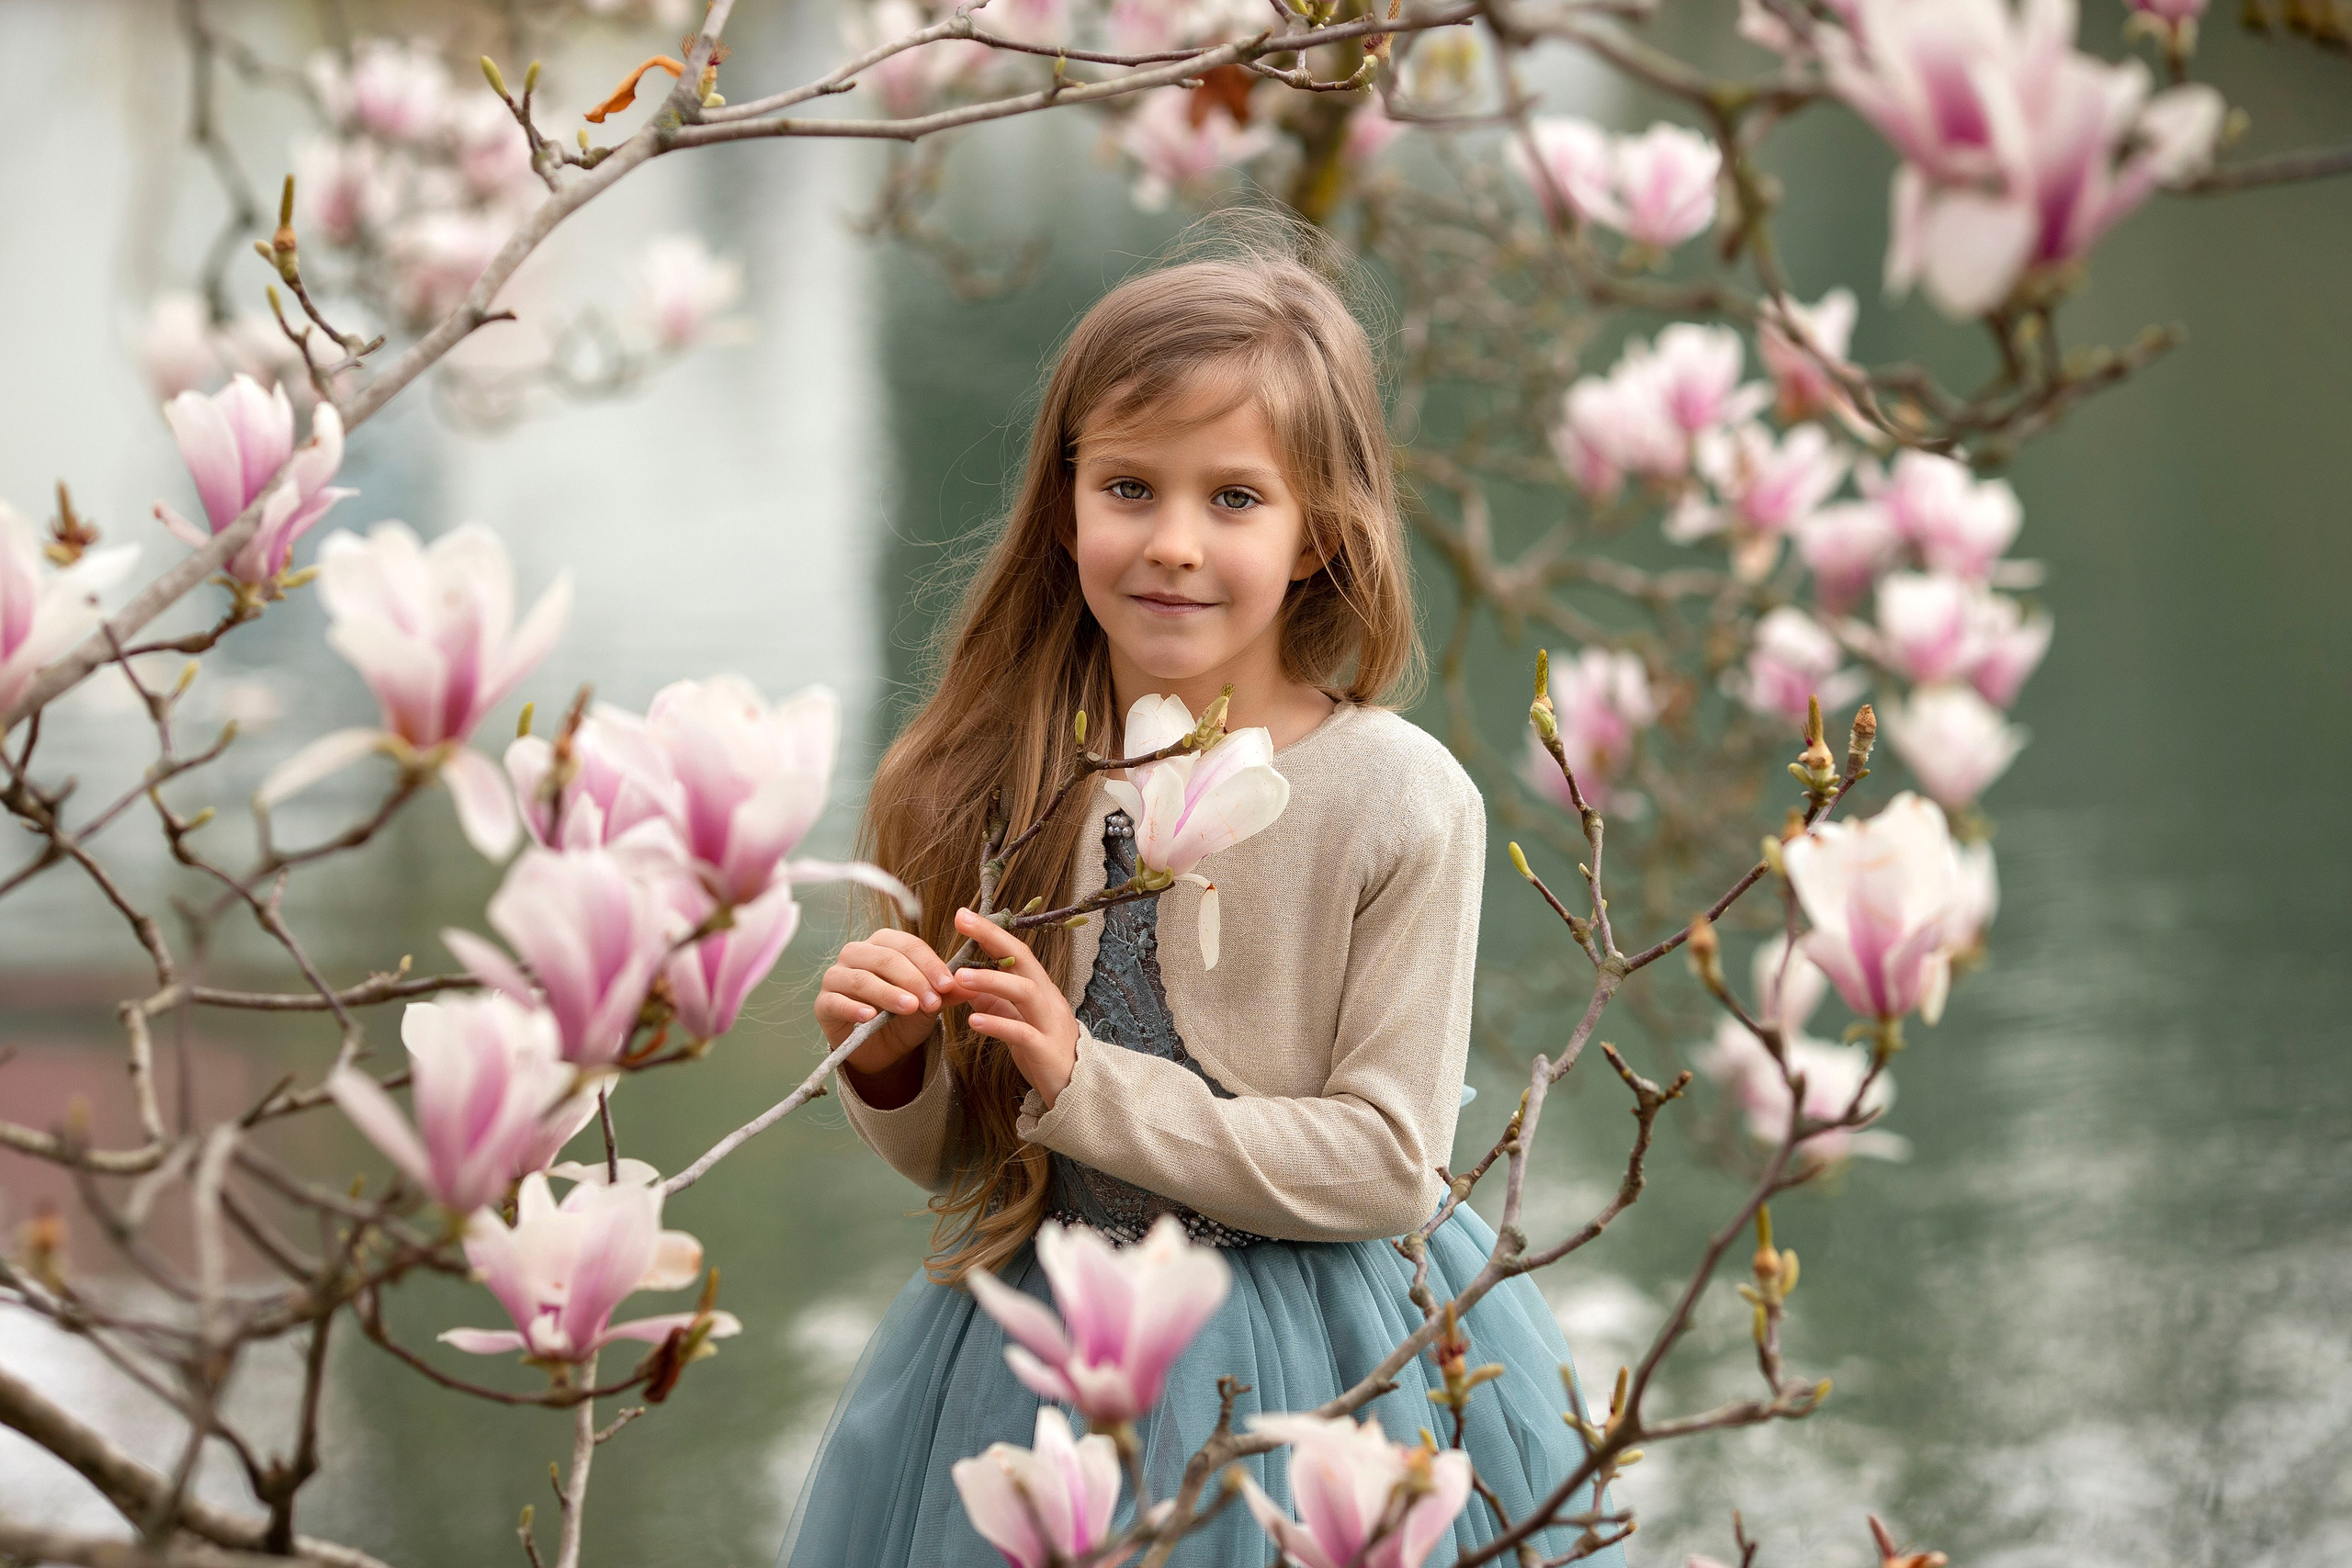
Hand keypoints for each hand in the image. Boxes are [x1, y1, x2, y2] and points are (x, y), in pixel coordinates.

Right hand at [817, 929, 954, 1075]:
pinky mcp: (823, 1003)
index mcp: (884, 944)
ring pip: (861, 978)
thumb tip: (973, 985)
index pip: (907, 945)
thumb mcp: (929, 1005)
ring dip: (888, 993)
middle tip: (933, 1002)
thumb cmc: (903, 1017)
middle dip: (913, 980)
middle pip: (885, 958)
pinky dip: (853, 1008)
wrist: (880, 1048)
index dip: (929, 963)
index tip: (949, 985)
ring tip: (909, 1007)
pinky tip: (870, 1017)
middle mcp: (857, 953)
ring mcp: (836, 976)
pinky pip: (835, 1001)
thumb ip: (947, 993)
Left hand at [945, 906, 1080, 1109]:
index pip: (1017, 953)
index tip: (963, 916)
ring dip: (991, 980)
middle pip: (1024, 960)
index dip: (992, 933)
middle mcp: (1049, 1000)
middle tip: (961, 921)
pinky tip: (973, 1022)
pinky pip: (1022, 1033)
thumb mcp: (1019, 1025)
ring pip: (1024, 992)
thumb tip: (969, 987)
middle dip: (992, 938)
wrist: (1079, 1092)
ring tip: (959, 977)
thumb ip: (997, 1006)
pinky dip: (997, 1025)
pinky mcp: (1046, 1051)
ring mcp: (1050, 1024)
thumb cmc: (1046, 1055)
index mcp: (1042, 991)